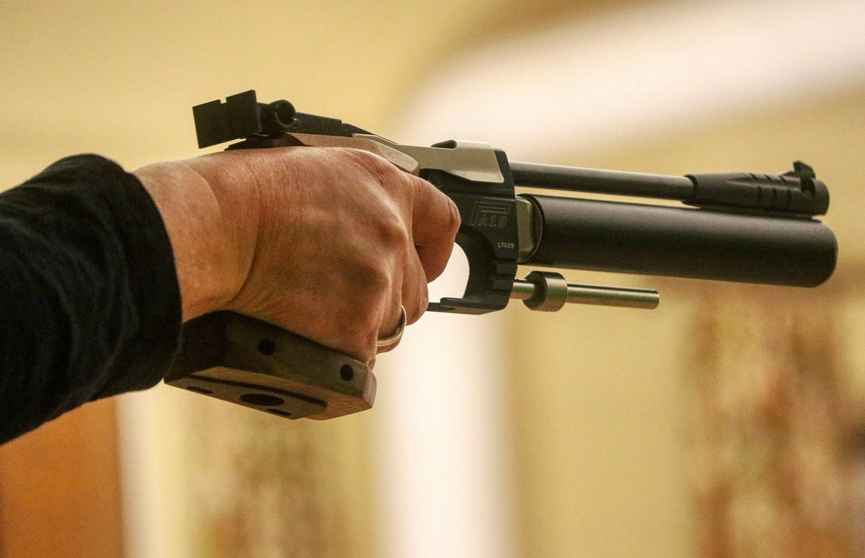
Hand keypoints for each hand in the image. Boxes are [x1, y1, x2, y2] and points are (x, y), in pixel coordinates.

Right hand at [134, 147, 459, 364]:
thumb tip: (365, 219)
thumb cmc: (242, 195)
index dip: (436, 249)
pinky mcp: (357, 331)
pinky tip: (299, 331)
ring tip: (306, 310)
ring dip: (358, 326)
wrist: (215, 228)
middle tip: (339, 296)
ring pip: (388, 326)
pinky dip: (333, 354)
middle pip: (417, 289)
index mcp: (385, 188)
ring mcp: (379, 285)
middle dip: (387, 298)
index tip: (427, 262)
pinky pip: (360, 359)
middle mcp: (392, 235)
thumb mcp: (314, 168)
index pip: (443, 220)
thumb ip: (356, 196)